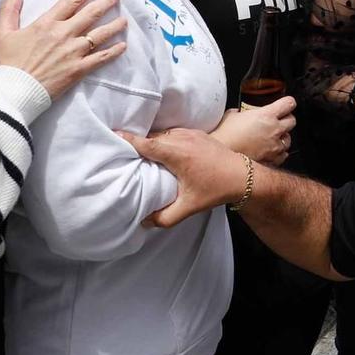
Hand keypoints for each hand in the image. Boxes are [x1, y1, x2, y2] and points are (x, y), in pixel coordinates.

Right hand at [0, 0, 127, 98]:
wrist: (13, 91)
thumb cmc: (7, 63)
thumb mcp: (3, 32)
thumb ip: (10, 9)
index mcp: (47, 23)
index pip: (71, 0)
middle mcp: (64, 34)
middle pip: (91, 14)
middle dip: (106, 2)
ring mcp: (74, 52)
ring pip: (100, 34)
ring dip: (115, 25)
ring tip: (124, 19)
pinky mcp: (79, 69)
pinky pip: (101, 58)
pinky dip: (114, 51)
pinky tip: (123, 45)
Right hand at [117, 127, 249, 227]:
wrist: (244, 176)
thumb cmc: (216, 190)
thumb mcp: (189, 207)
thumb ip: (163, 217)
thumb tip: (143, 221)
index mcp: (176, 153)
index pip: (144, 143)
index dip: (126, 140)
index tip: (109, 136)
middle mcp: (181, 139)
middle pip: (150, 138)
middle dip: (135, 143)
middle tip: (120, 152)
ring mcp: (190, 133)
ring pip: (162, 134)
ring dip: (151, 142)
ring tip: (137, 152)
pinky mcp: (197, 133)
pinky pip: (173, 133)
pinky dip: (163, 139)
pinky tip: (160, 150)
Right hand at [212, 96, 295, 164]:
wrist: (219, 157)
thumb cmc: (223, 136)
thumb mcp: (231, 115)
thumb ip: (241, 112)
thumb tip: (239, 112)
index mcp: (266, 115)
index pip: (289, 104)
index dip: (288, 103)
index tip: (286, 105)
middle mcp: (274, 130)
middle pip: (292, 121)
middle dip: (286, 120)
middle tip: (278, 121)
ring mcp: (274, 146)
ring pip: (288, 139)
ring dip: (282, 137)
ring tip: (271, 138)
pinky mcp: (272, 160)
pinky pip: (283, 154)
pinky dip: (279, 152)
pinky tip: (270, 151)